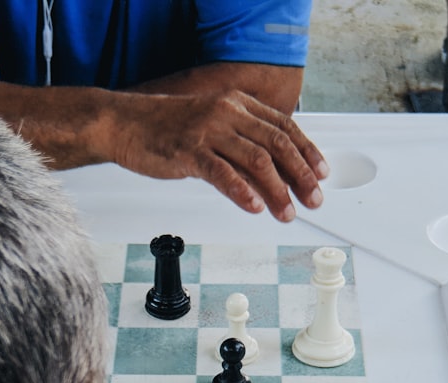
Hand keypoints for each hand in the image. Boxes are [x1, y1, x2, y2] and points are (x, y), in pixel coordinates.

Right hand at [110, 90, 328, 221]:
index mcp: (237, 104)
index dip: (307, 151)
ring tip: (286, 212)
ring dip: (276, 190)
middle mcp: (227, 113)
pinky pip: (222, 172)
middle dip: (300, 175)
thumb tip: (271, 172)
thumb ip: (241, 144)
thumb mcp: (212, 127)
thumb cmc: (167, 129)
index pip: (284, 127)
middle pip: (276, 144)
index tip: (321, 173)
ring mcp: (208, 131)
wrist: (125, 123)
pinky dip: (241, 191)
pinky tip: (254, 206)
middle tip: (313, 198)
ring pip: (255, 161)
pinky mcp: (189, 151)